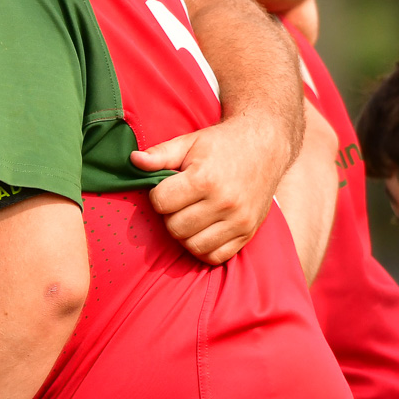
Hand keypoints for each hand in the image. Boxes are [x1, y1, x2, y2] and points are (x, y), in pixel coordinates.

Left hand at [132, 114, 290, 265]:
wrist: (265, 145)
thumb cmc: (222, 144)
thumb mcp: (189, 142)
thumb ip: (160, 154)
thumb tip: (133, 161)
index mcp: (205, 178)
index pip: (161, 203)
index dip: (158, 196)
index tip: (168, 187)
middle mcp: (224, 202)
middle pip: (175, 228)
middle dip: (171, 215)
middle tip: (180, 202)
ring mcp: (238, 221)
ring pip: (192, 245)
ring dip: (185, 234)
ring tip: (191, 215)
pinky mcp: (247, 233)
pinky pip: (215, 257)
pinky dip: (203, 248)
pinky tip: (203, 230)